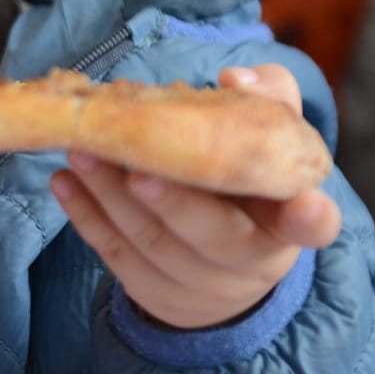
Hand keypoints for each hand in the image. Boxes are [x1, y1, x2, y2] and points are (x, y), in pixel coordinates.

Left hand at [51, 65, 341, 329]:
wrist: (224, 266)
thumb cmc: (248, 186)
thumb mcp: (269, 141)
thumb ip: (267, 101)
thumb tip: (234, 79)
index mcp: (287, 224)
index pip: (311, 226)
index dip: (311, 218)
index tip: (309, 206)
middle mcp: (250, 263)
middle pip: (215, 237)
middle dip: (176, 204)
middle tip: (139, 170)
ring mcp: (200, 286)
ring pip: (154, 244)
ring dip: (111, 197)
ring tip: (82, 152)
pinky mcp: (154, 294)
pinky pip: (116, 256)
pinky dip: (86, 217)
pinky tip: (63, 181)